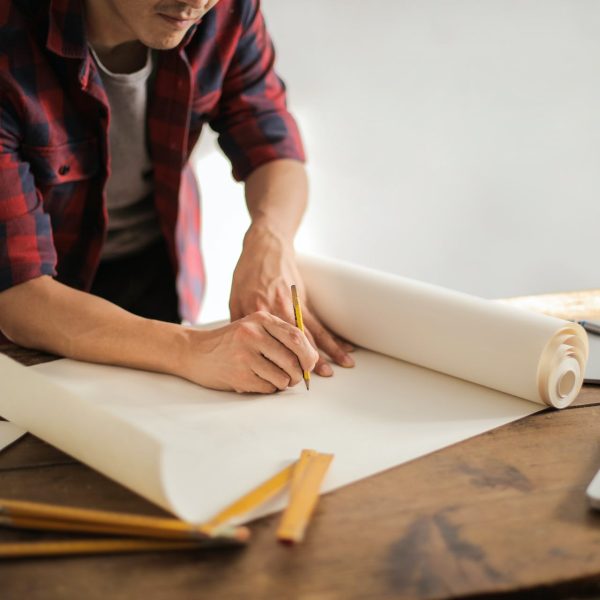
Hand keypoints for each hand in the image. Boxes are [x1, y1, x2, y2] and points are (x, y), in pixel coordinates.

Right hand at [179, 311, 317, 392]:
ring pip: (283, 377)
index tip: (310, 364)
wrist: (195, 351)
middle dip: (299, 374)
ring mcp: (244, 355)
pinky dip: (269, 388)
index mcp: (261, 319)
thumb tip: (312, 359)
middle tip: (295, 377)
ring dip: (283, 383)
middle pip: (293, 359)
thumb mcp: (254, 327)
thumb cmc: (231, 342)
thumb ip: (280, 336)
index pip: (297, 337)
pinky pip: (268, 388)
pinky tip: (257, 381)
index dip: (309, 354)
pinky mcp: (239, 375)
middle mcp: (253, 334)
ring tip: (272, 378)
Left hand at [229, 224, 354, 376]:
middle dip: (306, 361)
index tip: (283, 378)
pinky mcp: (303, 300)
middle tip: (315, 379)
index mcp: (257, 313)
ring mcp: (293, 305)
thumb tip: (241, 348)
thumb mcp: (234, 298)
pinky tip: (344, 347)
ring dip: (328, 351)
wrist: (266, 246)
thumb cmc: (247, 273)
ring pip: (312, 333)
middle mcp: (277, 310)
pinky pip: (320, 322)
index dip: (277, 361)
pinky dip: (332, 336)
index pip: (269, 344)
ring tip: (340, 367)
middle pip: (294, 341)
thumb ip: (239, 323)